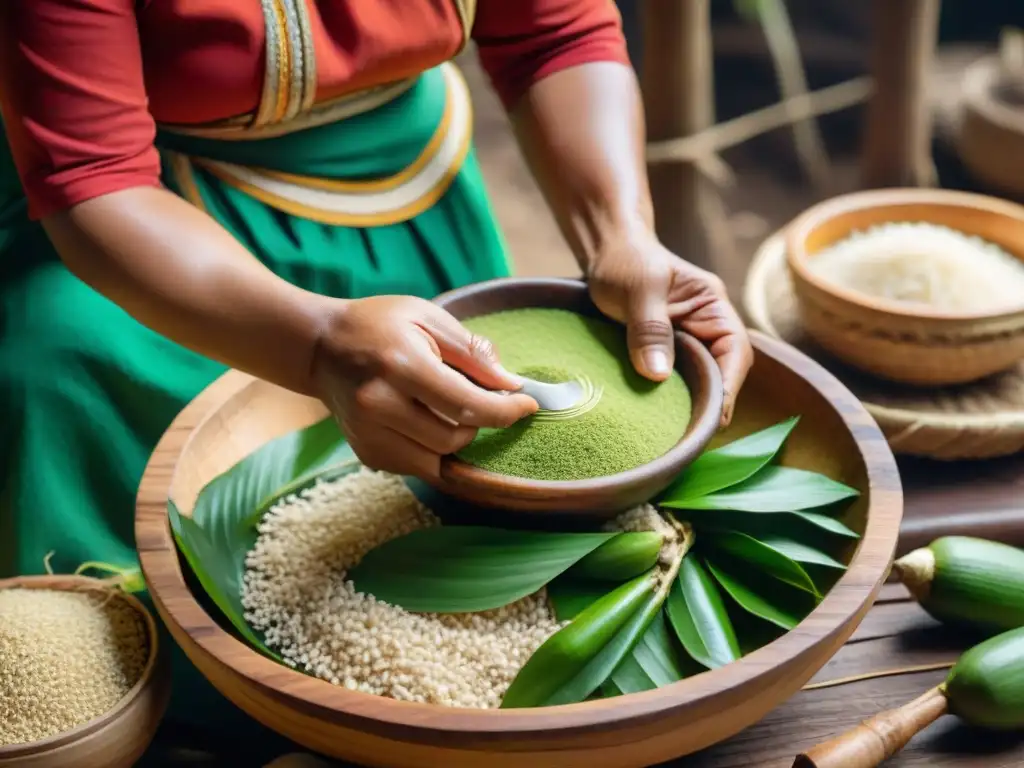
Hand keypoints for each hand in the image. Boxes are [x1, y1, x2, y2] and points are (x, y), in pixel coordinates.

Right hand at [310, 296, 537, 477]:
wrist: (319, 346)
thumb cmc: (379, 325)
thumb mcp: (428, 317)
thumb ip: (471, 352)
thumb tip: (511, 384)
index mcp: (400, 366)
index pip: (466, 404)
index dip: (505, 411)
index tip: (528, 405)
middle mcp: (379, 405)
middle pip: (454, 438)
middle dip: (478, 422)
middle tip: (478, 397)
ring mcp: (368, 434)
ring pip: (437, 460)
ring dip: (457, 440)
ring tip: (448, 409)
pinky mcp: (366, 453)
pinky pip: (416, 466)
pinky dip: (432, 450)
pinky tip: (423, 421)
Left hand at [586, 230, 753, 424]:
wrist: (605, 251)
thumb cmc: (625, 260)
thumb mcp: (637, 288)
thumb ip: (650, 328)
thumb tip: (658, 376)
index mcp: (713, 308)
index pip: (735, 353)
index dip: (727, 389)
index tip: (710, 420)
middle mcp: (707, 329)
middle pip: (721, 376)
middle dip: (707, 405)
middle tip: (686, 439)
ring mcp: (687, 343)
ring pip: (697, 383)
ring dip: (686, 405)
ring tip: (671, 436)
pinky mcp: (664, 354)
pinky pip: (673, 383)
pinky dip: (666, 399)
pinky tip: (652, 419)